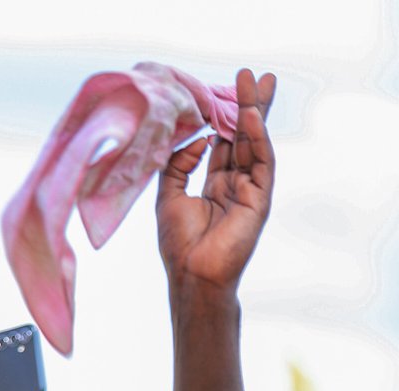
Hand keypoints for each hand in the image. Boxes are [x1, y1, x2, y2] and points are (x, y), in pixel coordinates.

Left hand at [156, 68, 275, 290]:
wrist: (192, 275)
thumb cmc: (178, 244)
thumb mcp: (169, 195)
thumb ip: (178, 164)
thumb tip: (197, 138)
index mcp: (215, 187)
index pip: (224, 144)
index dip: (223, 117)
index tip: (222, 90)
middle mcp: (235, 186)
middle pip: (243, 138)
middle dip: (247, 106)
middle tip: (250, 75)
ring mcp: (249, 192)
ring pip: (254, 144)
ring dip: (255, 112)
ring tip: (255, 81)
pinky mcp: (259, 200)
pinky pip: (262, 163)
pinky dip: (258, 138)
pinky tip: (251, 116)